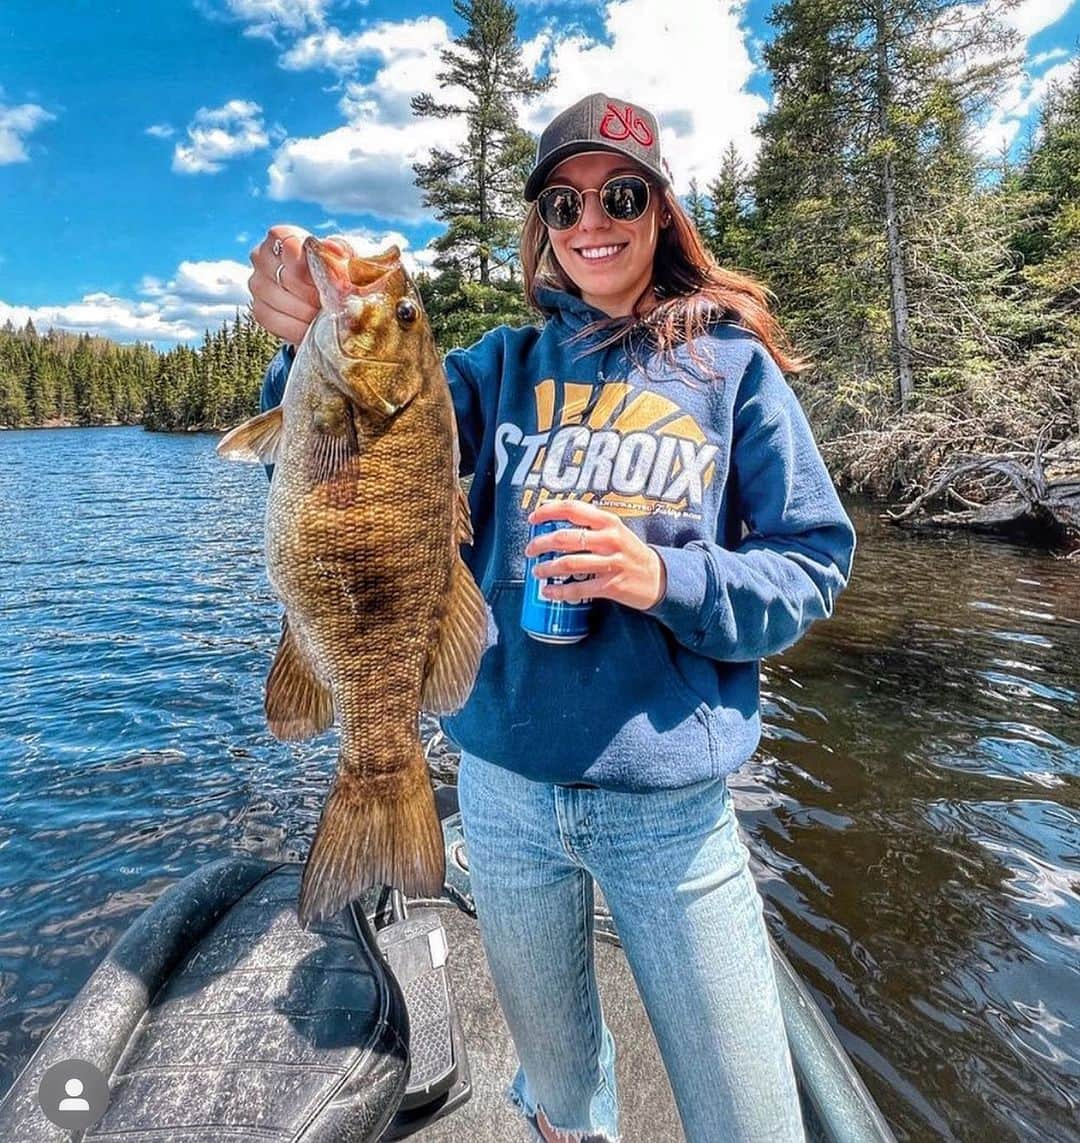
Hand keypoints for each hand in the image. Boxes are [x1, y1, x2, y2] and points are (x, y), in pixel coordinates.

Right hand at [248, 225, 346, 343]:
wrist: (332, 294)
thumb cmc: (338, 269)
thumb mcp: (348, 257)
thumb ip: (343, 251)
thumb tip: (335, 251)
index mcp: (281, 237)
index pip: (289, 245)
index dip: (311, 265)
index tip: (329, 279)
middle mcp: (262, 257)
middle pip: (286, 277)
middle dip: (315, 293)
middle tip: (333, 301)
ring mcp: (257, 284)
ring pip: (280, 301)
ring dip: (308, 312)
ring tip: (326, 313)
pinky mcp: (259, 310)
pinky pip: (274, 322)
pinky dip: (297, 327)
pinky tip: (313, 326)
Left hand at [526, 500, 667, 610]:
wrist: (659, 578)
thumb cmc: (629, 552)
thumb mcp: (615, 531)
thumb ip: (590, 525)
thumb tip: (554, 521)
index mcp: (608, 521)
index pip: (573, 509)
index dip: (548, 511)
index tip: (532, 518)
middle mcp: (610, 539)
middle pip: (565, 538)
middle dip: (541, 544)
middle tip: (529, 550)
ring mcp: (612, 563)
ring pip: (569, 564)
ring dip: (547, 568)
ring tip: (537, 572)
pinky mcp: (612, 585)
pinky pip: (579, 589)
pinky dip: (560, 592)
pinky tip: (549, 592)